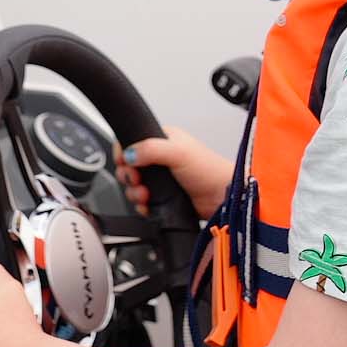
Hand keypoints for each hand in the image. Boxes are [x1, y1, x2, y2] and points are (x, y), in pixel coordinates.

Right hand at [116, 126, 231, 220]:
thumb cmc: (209, 170)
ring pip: (133, 186)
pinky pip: (141, 202)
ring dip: (135, 192)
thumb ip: (150, 148)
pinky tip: (149, 205)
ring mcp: (160, 180)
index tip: (125, 162)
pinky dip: (142, 206)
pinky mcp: (162, 198)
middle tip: (137, 180)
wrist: (222, 198)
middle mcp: (159, 159)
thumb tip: (129, 153)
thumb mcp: (178, 152)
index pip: (131, 142)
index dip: (124, 152)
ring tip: (146, 194)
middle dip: (129, 176)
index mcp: (162, 140)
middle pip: (128, 166)